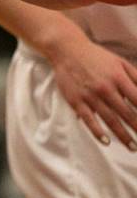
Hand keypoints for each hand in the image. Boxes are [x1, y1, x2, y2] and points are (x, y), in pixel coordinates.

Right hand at [47, 34, 136, 148]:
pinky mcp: (76, 101)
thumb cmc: (96, 57)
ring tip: (133, 147)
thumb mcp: (120, 63)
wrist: (67, 50)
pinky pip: (88, 119)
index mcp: (118, 78)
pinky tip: (106, 141)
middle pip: (127, 114)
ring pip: (110, 120)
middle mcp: (105, 88)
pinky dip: (97, 132)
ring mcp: (90, 96)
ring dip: (123, 136)